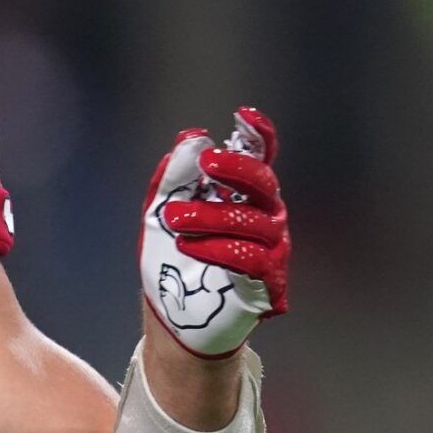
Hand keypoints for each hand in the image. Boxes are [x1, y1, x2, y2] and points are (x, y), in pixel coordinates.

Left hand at [138, 107, 289, 358]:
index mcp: (243, 195)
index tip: (243, 116)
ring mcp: (271, 249)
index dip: (259, 135)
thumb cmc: (172, 261)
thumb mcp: (162, 212)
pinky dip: (218, 249)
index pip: (260, 158)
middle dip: (236, 168)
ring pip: (253, 221)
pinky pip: (252, 259)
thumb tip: (189, 137)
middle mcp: (264, 216)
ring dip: (211, 215)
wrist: (172, 316)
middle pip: (264, 183)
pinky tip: (189, 246)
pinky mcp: (268, 282)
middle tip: (205, 162)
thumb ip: (175, 177)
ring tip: (174, 217)